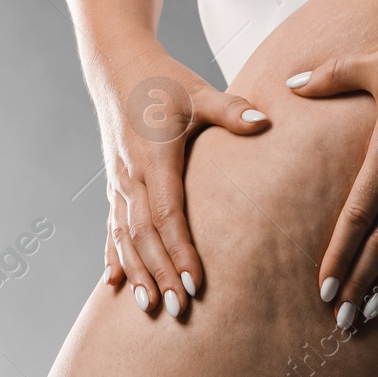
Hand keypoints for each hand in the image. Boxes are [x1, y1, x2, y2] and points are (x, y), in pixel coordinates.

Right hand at [88, 45, 267, 317]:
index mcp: (154, 157)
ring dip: (137, 273)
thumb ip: (232, 110)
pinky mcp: (114, 184)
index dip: (179, 250)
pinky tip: (115, 284)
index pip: (166, 214)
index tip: (194, 282)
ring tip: (149, 307)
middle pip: (144, 235)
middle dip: (160, 273)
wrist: (116, 67)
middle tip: (178, 309)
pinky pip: (111, 227)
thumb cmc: (164, 80)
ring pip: (124, 237)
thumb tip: (266, 122)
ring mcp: (118, 182)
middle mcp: (131, 175)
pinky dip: (114, 256)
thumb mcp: (200, 91)